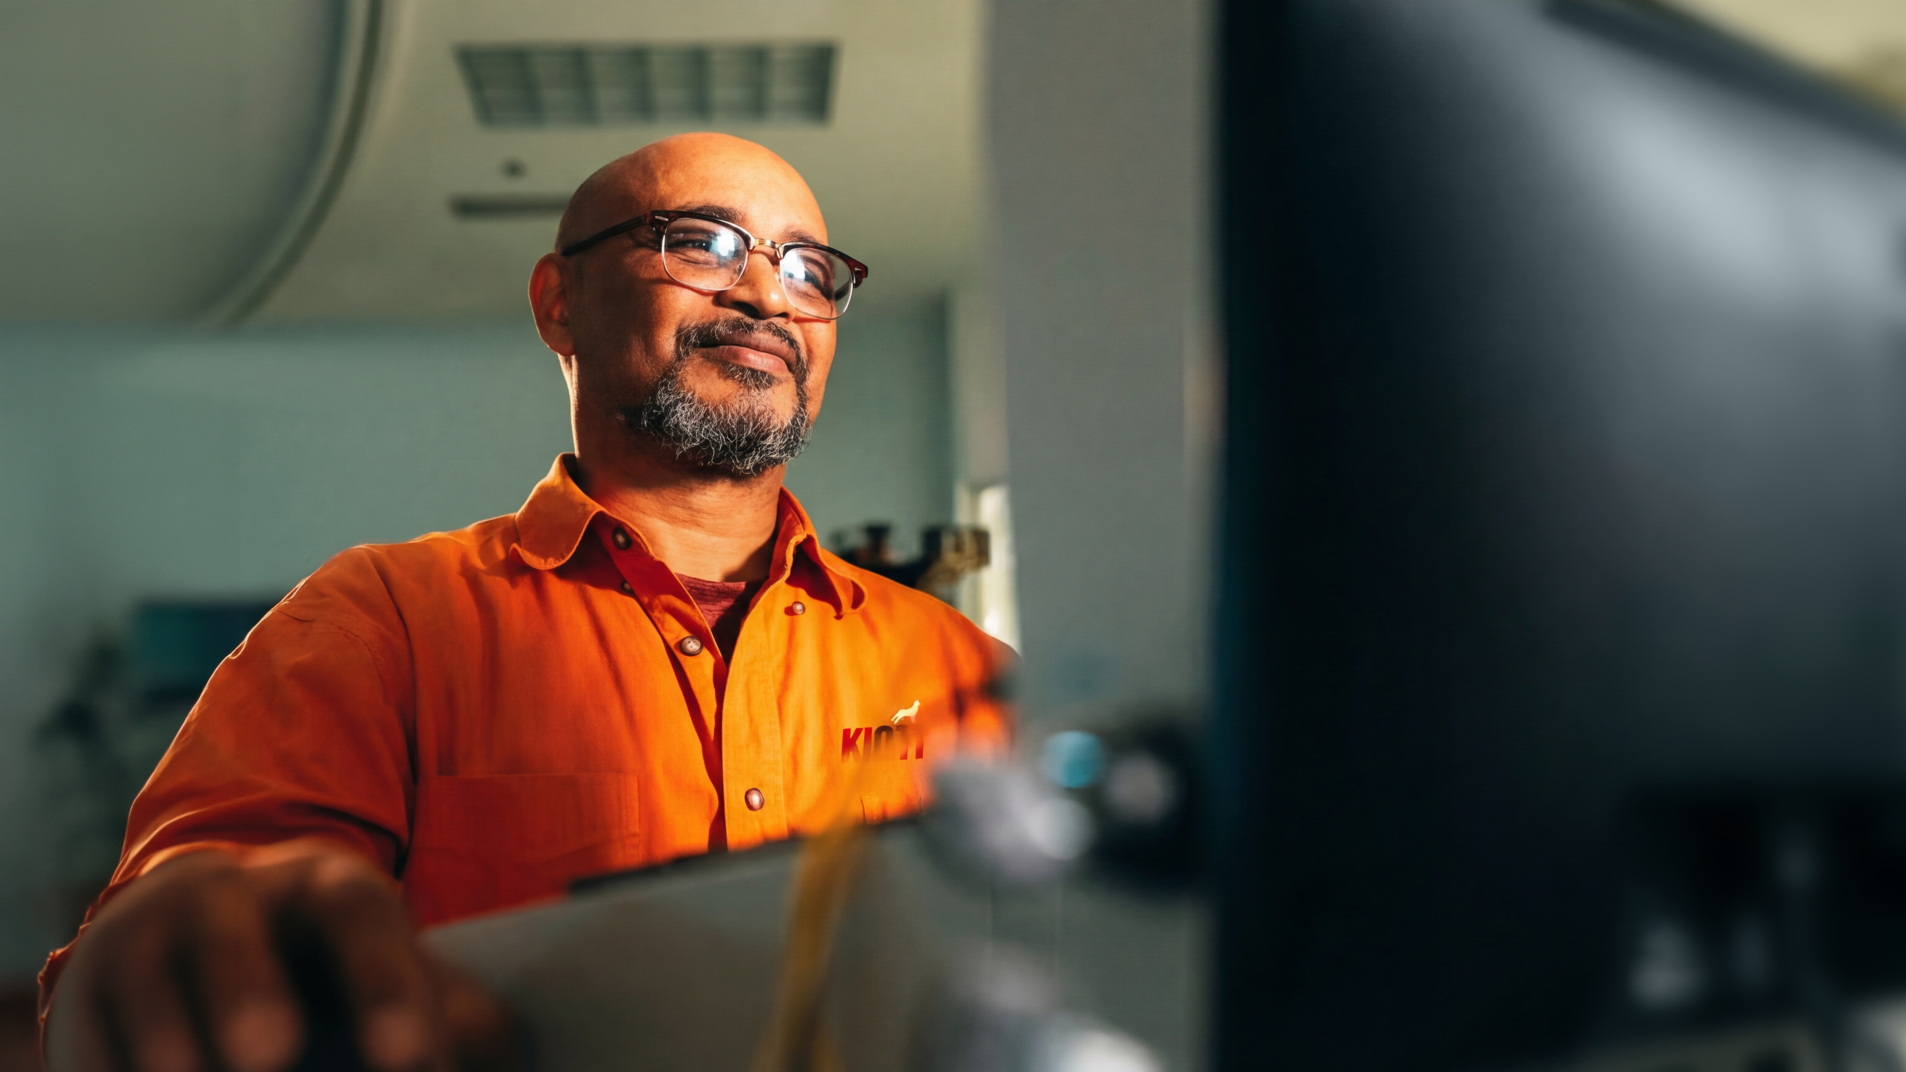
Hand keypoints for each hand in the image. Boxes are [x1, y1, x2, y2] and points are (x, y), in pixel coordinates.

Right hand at [45, 840, 515, 1071]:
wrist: (195, 937)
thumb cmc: (324, 968)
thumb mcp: (386, 970)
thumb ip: (445, 1007)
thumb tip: (506, 1045)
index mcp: (324, 883)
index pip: (360, 916)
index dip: (387, 985)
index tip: (413, 1062)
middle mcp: (224, 893)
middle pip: (232, 933)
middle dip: (248, 991)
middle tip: (271, 1056)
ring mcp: (143, 939)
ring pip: (146, 983)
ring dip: (174, 1046)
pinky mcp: (80, 996)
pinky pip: (91, 1042)